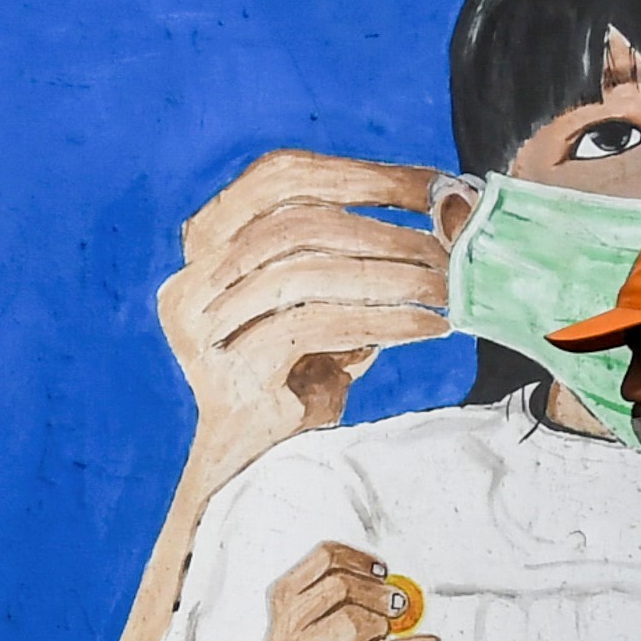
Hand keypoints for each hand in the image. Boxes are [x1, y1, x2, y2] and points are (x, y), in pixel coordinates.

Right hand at [159, 151, 452, 486]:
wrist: (262, 468)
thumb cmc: (301, 369)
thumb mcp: (324, 288)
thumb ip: (355, 241)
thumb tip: (448, 200)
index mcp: (204, 242)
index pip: (278, 177)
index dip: (360, 173)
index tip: (433, 185)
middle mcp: (189, 283)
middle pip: (296, 223)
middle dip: (386, 230)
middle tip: (451, 247)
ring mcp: (201, 333)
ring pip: (306, 273)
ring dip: (391, 276)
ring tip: (447, 288)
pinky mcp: (230, 379)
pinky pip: (315, 327)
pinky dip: (383, 320)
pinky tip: (427, 326)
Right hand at [263, 541, 438, 640]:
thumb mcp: (321, 629)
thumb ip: (344, 599)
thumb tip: (386, 580)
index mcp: (282, 612)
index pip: (320, 559)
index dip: (358, 558)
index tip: (380, 570)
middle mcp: (284, 638)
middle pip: (337, 587)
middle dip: (376, 592)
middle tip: (396, 603)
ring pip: (352, 622)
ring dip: (383, 623)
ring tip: (389, 633)